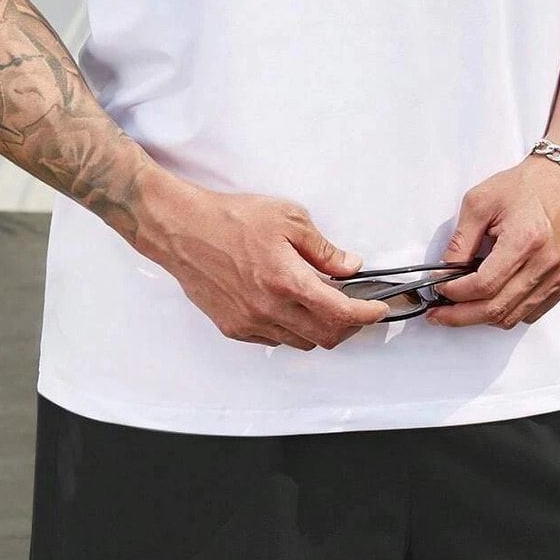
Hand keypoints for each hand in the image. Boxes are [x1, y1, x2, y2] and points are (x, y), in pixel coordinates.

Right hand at [135, 170, 388, 349]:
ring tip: (320, 305)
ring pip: (300, 342)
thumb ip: (323, 248)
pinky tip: (288, 307)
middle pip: (325, 336)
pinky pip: (273, 340)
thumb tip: (349, 266)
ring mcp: (250, 322)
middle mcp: (270, 309)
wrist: (181, 229)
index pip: (341, 313)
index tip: (378, 310)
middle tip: (355, 308)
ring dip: (318, 329)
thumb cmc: (230, 218)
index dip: (367, 315)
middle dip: (348, 326)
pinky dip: (290, 330)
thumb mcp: (288, 218)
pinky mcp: (233, 327)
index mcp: (288, 281)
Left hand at [429, 155, 559, 329]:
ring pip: (513, 317)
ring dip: (482, 318)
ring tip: (460, 309)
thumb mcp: (480, 202)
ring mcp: (558, 277)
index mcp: (525, 241)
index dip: (456, 293)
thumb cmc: (526, 186)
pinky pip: (530, 313)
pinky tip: (490, 301)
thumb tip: (444, 272)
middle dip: (462, 316)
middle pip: (497, 309)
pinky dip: (507, 313)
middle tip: (439, 315)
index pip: (484, 285)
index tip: (439, 290)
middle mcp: (546, 264)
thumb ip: (461, 241)